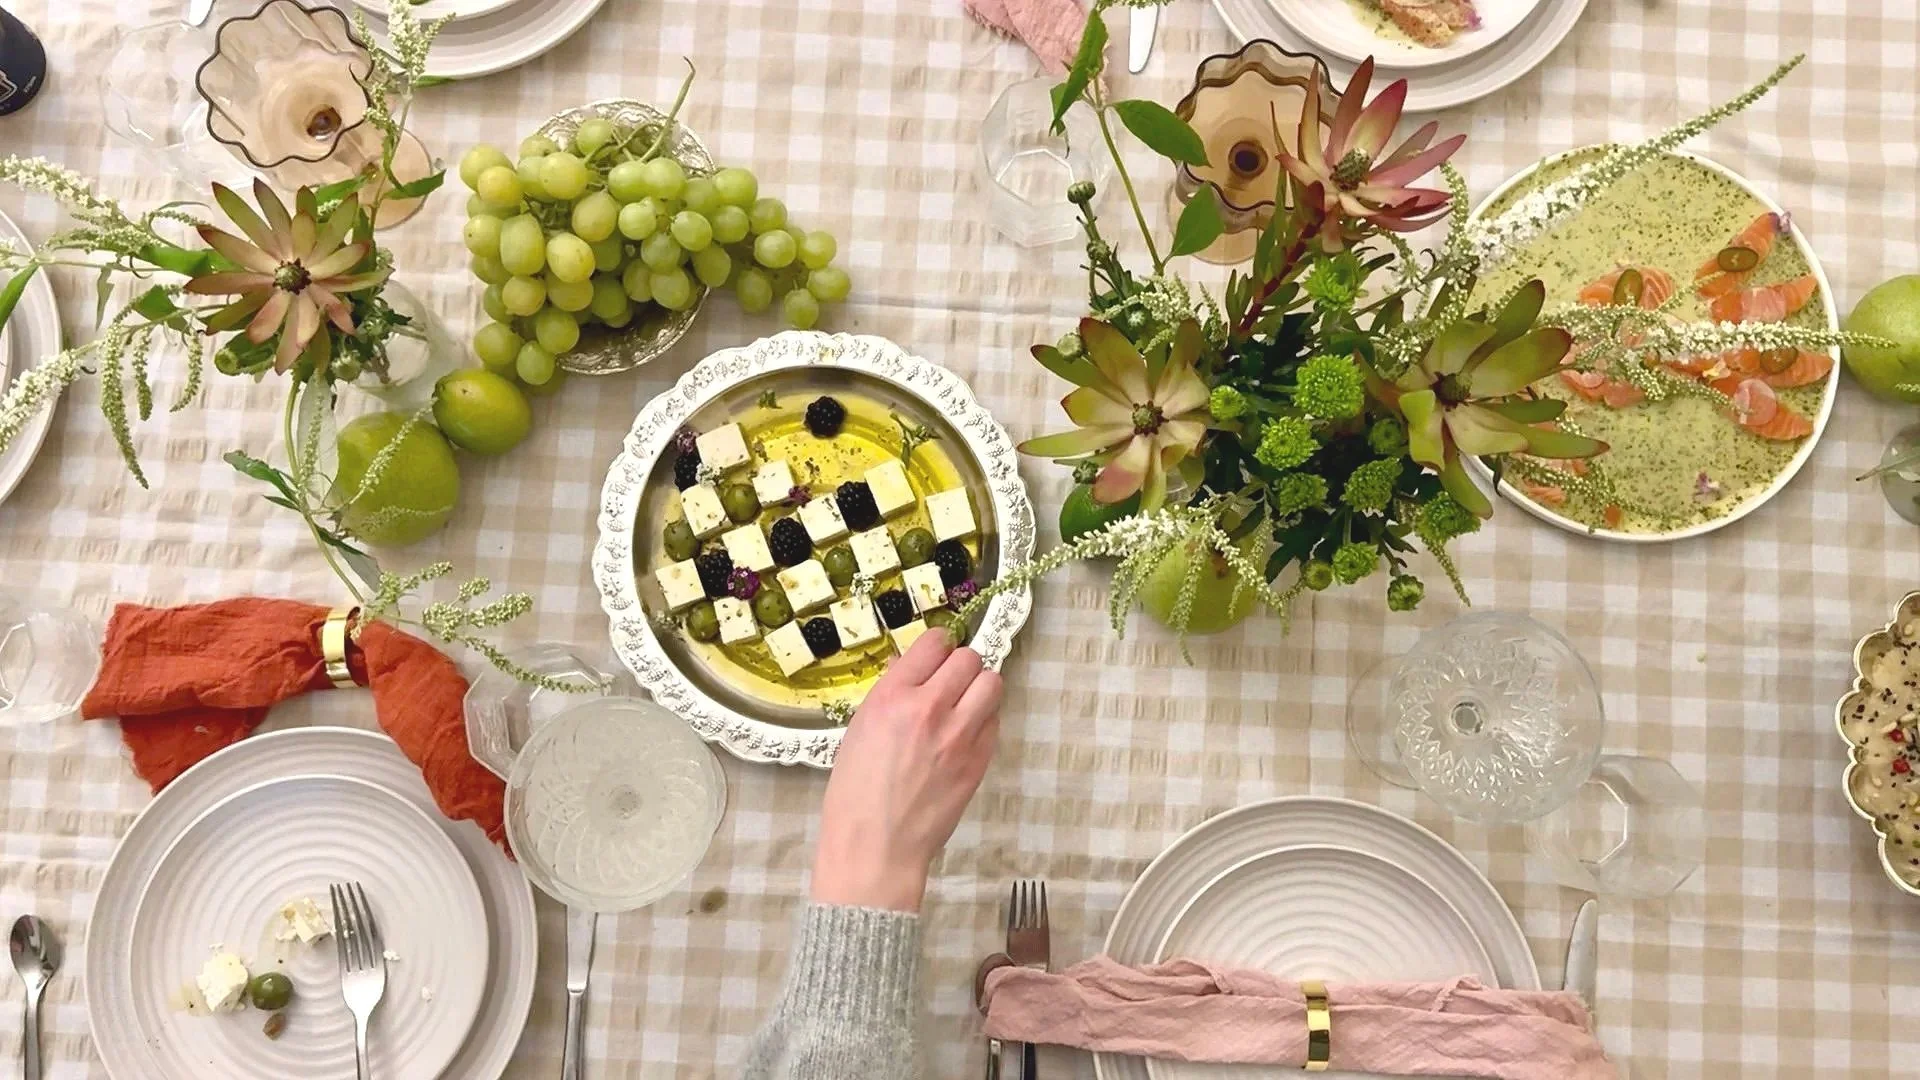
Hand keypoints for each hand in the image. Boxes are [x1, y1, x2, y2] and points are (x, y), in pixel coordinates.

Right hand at [810, 629, 1003, 912]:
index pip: (934, 642)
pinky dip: (984, 721)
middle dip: (960, 667)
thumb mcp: (860, 730)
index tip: (934, 658)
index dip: (936, 648)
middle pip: (969, 658)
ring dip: (979, 688)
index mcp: (892, 696)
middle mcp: (930, 708)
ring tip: (964, 705)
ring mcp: (960, 735)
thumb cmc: (855, 793)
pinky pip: (995, 721)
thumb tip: (913, 670)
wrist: (876, 846)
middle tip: (949, 684)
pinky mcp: (980, 760)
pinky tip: (965, 735)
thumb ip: (891, 695)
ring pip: (992, 683)